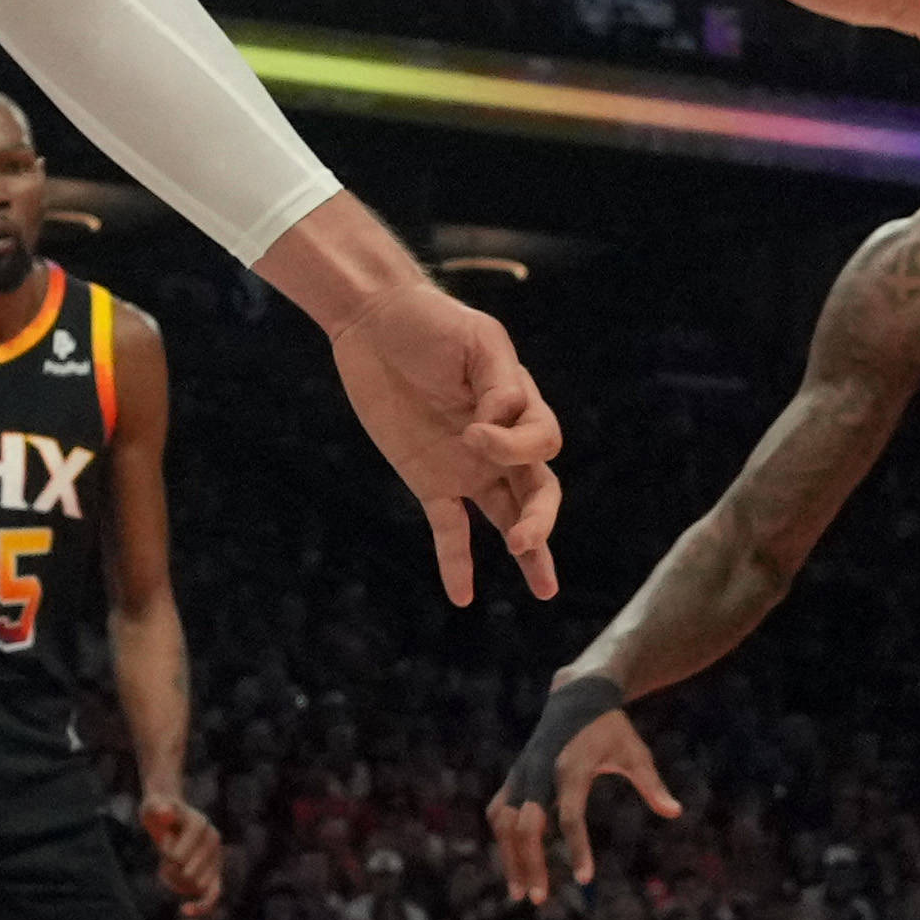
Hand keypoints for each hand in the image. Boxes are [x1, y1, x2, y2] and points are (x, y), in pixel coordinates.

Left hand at [139, 794, 224, 915]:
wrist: (170, 816)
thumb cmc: (159, 810)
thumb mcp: (153, 807)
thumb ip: (158, 808)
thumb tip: (165, 812)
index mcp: (200, 824)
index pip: (179, 856)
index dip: (167, 854)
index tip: (164, 840)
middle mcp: (213, 840)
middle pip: (188, 873)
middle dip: (171, 869)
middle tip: (166, 854)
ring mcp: (216, 857)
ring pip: (195, 885)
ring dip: (176, 881)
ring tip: (170, 864)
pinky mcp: (214, 872)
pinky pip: (213, 895)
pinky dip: (201, 906)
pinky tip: (185, 910)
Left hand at [325, 278, 561, 607]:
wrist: (376, 323)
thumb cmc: (432, 323)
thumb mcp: (476, 339)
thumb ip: (498, 380)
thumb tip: (502, 420)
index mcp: (519, 404)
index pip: (542, 442)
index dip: (515, 445)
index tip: (474, 428)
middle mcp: (501, 441)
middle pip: (540, 490)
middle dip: (541, 519)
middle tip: (524, 540)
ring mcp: (468, 465)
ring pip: (510, 516)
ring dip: (528, 550)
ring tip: (544, 588)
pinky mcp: (430, 480)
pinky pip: (451, 529)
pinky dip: (457, 563)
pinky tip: (463, 596)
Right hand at [491, 698, 678, 902]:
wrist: (576, 696)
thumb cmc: (610, 729)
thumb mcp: (635, 753)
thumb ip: (652, 784)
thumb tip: (676, 813)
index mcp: (571, 767)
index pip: (570, 816)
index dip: (577, 847)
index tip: (586, 879)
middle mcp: (539, 771)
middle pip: (526, 825)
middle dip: (530, 863)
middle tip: (540, 900)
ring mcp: (521, 773)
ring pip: (502, 821)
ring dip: (508, 857)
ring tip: (519, 893)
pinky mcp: (513, 775)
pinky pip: (497, 811)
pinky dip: (501, 839)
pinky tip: (512, 865)